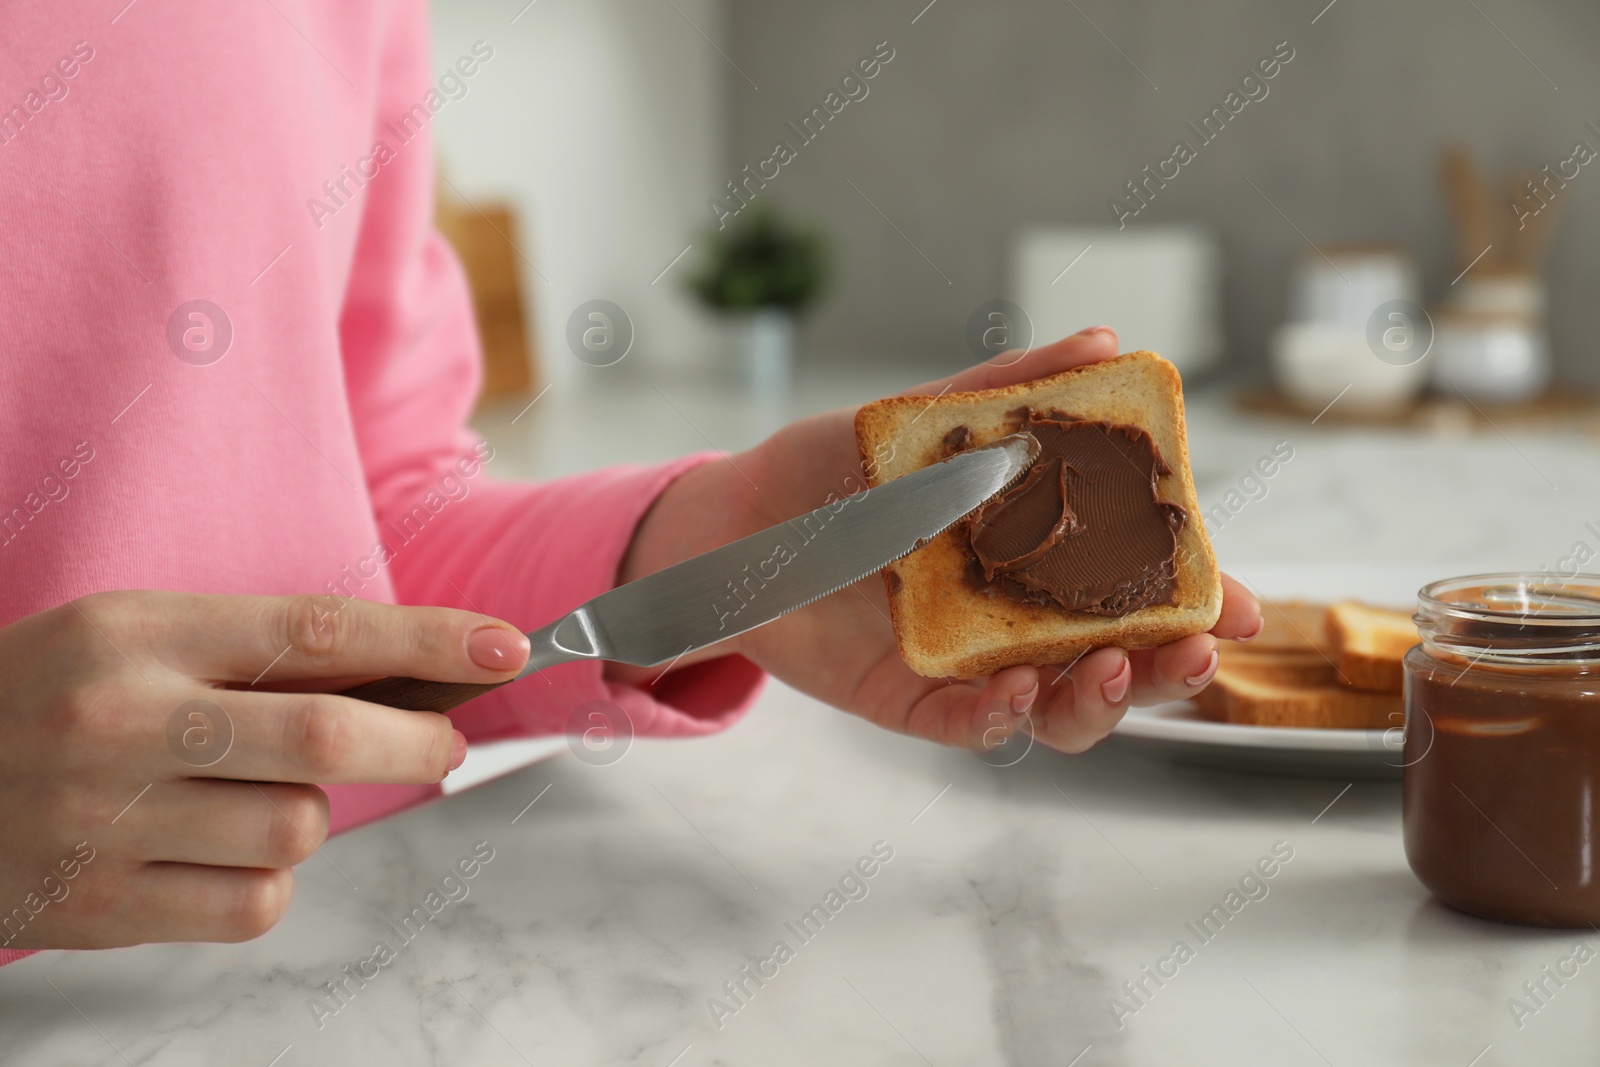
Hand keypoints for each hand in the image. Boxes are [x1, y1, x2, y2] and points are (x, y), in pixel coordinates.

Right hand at [0, 591, 528, 949]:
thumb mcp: (134, 639)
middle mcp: (123, 721)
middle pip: (327, 735)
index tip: (503, 646)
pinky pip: (252, 905)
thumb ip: (254, 656)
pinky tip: (221, 855)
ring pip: (297, 828)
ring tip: (263, 798)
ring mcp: (105, 819)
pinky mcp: (97, 906)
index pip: (317, 628)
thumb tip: (403, 678)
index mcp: (138, 634)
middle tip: (443, 742)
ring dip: (313, 816)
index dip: (426, 638)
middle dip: (417, 741)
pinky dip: (265, 884)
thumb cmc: (48, 699)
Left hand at [620, 328, 1260, 754]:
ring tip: (1109, 671)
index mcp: (1041, 555)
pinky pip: (968, 726)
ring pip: (1057, 711)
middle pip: (1118, 662)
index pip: (1137, 589)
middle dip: (1168, 666)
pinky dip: (999, 718)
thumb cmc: (838, 466)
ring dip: (1097, 702)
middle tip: (1196, 649)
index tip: (1240, 606)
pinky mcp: (913, 699)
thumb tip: (1104, 343)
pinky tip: (1015, 692)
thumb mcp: (927, 418)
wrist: (739, 517)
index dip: (1195, 602)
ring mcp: (971, 665)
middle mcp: (1019, 618)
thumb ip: (1012, 391)